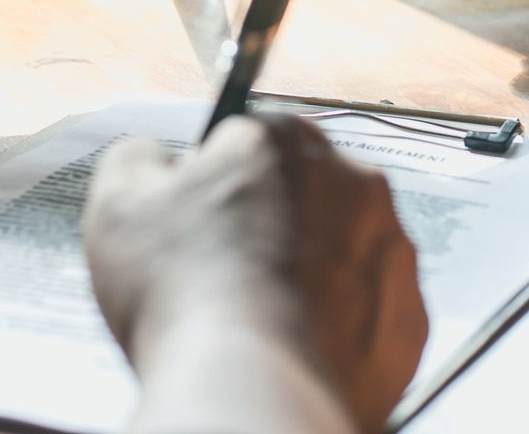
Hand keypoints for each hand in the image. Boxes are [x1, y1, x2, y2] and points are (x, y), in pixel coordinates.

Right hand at [84, 115, 427, 433]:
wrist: (251, 391)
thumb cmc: (183, 291)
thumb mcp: (119, 200)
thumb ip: (139, 157)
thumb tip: (155, 158)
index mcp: (286, 139)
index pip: (248, 138)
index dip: (216, 179)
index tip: (197, 220)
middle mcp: (354, 182)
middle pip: (304, 191)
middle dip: (271, 221)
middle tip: (224, 273)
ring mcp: (392, 253)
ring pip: (344, 249)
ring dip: (310, 272)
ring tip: (259, 316)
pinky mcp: (409, 319)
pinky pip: (370, 311)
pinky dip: (339, 325)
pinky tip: (295, 345)